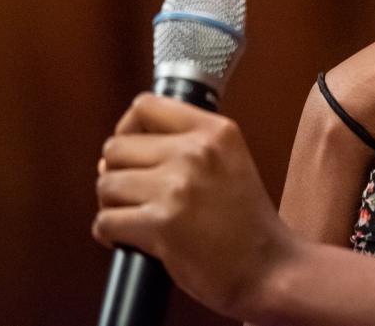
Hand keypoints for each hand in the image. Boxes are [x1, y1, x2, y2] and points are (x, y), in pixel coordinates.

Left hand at [93, 94, 296, 318]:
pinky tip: (131, 240)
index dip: (127, 129)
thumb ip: (187, 145)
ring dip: (113, 205)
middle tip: (134, 195)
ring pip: (106, 184)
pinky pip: (105, 221)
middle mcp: (195, 152)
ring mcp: (177, 187)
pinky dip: (110, 235)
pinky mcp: (161, 224)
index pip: (145, 106)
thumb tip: (116, 154)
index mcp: (215, 131)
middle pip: (116, 147)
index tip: (131, 151)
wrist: (269, 268)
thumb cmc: (248, 224)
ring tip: (134, 218)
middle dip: (117, 173)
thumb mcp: (230, 162)